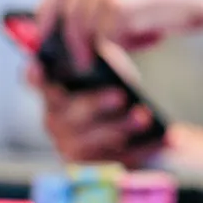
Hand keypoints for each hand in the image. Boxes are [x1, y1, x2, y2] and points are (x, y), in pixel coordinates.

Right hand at [25, 65, 161, 166]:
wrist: (137, 128)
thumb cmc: (114, 90)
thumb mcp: (104, 68)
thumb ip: (97, 54)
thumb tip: (105, 34)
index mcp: (53, 93)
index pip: (35, 82)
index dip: (35, 76)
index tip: (40, 67)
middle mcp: (56, 122)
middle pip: (70, 116)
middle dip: (95, 105)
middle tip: (120, 95)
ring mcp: (73, 148)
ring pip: (94, 142)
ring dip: (122, 127)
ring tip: (145, 116)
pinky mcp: (99, 168)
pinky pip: (122, 159)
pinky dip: (146, 147)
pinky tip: (166, 137)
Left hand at [37, 0, 202, 71]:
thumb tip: (73, 11)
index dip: (49, 9)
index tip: (44, 32)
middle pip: (69, 7)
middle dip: (72, 38)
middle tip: (80, 60)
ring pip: (87, 25)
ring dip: (106, 45)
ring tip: (137, 44)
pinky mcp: (121, 3)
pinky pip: (110, 37)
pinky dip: (131, 45)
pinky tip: (155, 37)